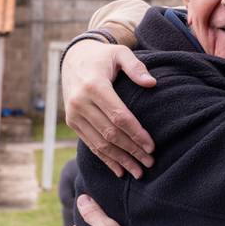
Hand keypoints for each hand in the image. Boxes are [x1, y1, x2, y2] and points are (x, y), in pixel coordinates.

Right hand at [62, 39, 156, 178]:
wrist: (74, 58)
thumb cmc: (103, 56)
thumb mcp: (120, 53)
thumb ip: (136, 67)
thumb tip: (152, 83)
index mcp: (94, 86)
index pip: (119, 116)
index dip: (136, 133)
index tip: (152, 146)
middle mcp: (80, 102)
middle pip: (110, 133)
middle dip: (132, 150)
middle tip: (150, 163)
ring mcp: (74, 114)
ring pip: (100, 143)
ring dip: (120, 160)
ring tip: (138, 172)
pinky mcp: (72, 122)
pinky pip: (90, 144)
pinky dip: (105, 159)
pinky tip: (119, 170)